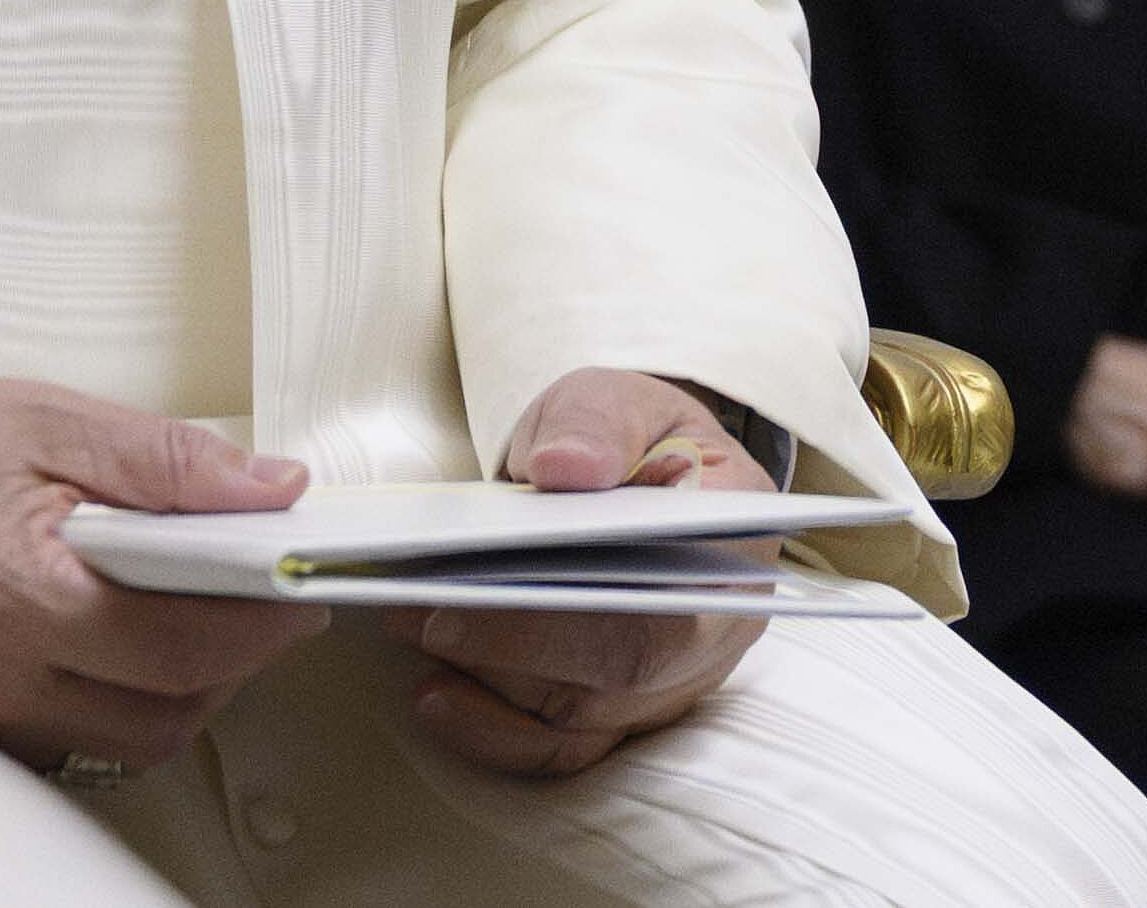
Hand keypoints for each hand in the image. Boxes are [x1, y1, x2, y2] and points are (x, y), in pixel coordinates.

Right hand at [0, 377, 321, 776]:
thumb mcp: (42, 419)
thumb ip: (164, 460)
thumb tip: (271, 489)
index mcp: (23, 600)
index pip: (182, 644)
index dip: (262, 621)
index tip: (306, 586)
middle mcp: (1, 681)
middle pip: (167, 710)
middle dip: (236, 658)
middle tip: (264, 594)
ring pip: (127, 737)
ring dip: (184, 686)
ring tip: (198, 608)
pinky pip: (75, 737)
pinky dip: (122, 698)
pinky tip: (127, 634)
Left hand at [406, 370, 775, 779]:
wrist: (635, 478)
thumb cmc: (631, 441)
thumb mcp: (620, 397)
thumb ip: (598, 419)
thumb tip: (568, 467)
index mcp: (738, 535)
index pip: (676, 589)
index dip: (585, 599)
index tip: (488, 576)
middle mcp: (719, 625)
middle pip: (626, 667)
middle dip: (516, 643)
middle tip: (423, 610)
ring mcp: (675, 682)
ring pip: (583, 713)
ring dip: (488, 679)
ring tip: (408, 626)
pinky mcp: (625, 716)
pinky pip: (561, 750)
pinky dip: (493, 731)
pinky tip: (435, 693)